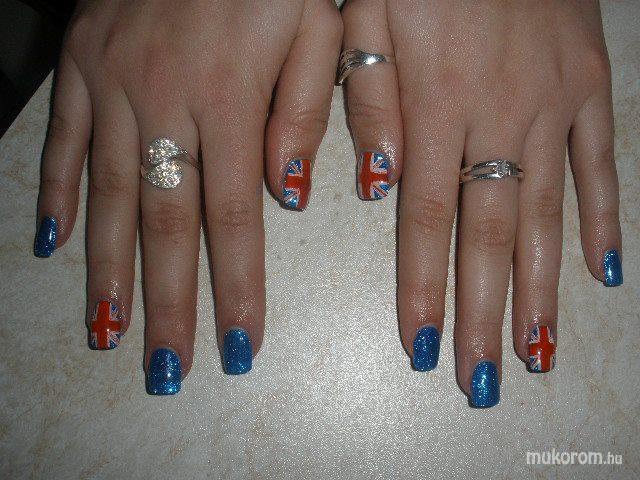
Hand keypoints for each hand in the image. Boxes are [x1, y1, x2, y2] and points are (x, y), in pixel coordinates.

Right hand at [35, 0, 341, 392]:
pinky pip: (62, 138)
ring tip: (107, 332)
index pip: (236, 218)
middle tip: (165, 368)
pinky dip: (56, 192)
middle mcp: (163, 103)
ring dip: (108, 270)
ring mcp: (113, 85)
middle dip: (167, 303)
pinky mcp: (82, 65)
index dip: (238, 287)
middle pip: (167, 225)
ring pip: (111, 195)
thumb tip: (288, 197)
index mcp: (229, 99)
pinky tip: (52, 243)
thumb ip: (303, 115)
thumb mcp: (316, 27)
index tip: (240, 345)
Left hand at [342, 0, 620, 405]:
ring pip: (547, 215)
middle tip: (484, 379)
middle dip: (484, 314)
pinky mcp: (590, 84)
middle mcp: (500, 117)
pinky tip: (602, 271)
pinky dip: (601, 219)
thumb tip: (377, 185)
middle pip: (491, 236)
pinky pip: (601, 162)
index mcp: (437, 105)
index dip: (423, 289)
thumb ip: (367, 100)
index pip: (426, 221)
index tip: (420, 347)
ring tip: (539, 352)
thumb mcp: (365, 15)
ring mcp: (554, 104)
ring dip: (543, 289)